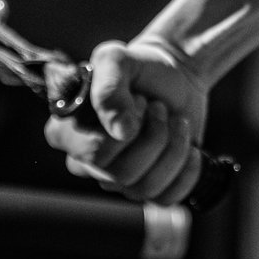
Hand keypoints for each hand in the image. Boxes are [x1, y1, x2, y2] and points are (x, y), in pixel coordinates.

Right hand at [45, 36, 210, 204]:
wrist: (176, 76)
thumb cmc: (140, 68)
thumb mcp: (117, 59)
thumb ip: (109, 88)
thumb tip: (121, 131)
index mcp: (67, 134)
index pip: (92, 153)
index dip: (125, 128)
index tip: (138, 98)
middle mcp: (87, 163)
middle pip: (121, 174)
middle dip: (154, 135)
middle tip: (159, 107)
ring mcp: (119, 179)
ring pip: (145, 188)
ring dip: (174, 148)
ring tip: (176, 120)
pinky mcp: (150, 187)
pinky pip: (167, 199)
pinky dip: (188, 172)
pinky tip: (192, 149)